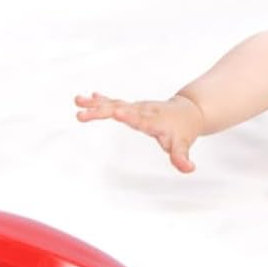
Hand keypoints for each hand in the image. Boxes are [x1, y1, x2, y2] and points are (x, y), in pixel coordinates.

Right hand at [74, 92, 202, 172]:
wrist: (189, 111)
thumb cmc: (184, 129)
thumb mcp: (183, 144)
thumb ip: (182, 157)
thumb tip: (189, 169)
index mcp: (153, 121)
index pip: (139, 119)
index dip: (128, 116)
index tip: (116, 111)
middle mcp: (142, 111)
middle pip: (120, 109)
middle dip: (101, 110)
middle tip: (82, 113)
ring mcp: (136, 107)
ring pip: (114, 103)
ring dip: (95, 103)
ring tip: (77, 101)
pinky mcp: (132, 107)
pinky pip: (114, 101)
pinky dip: (101, 100)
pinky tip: (87, 97)